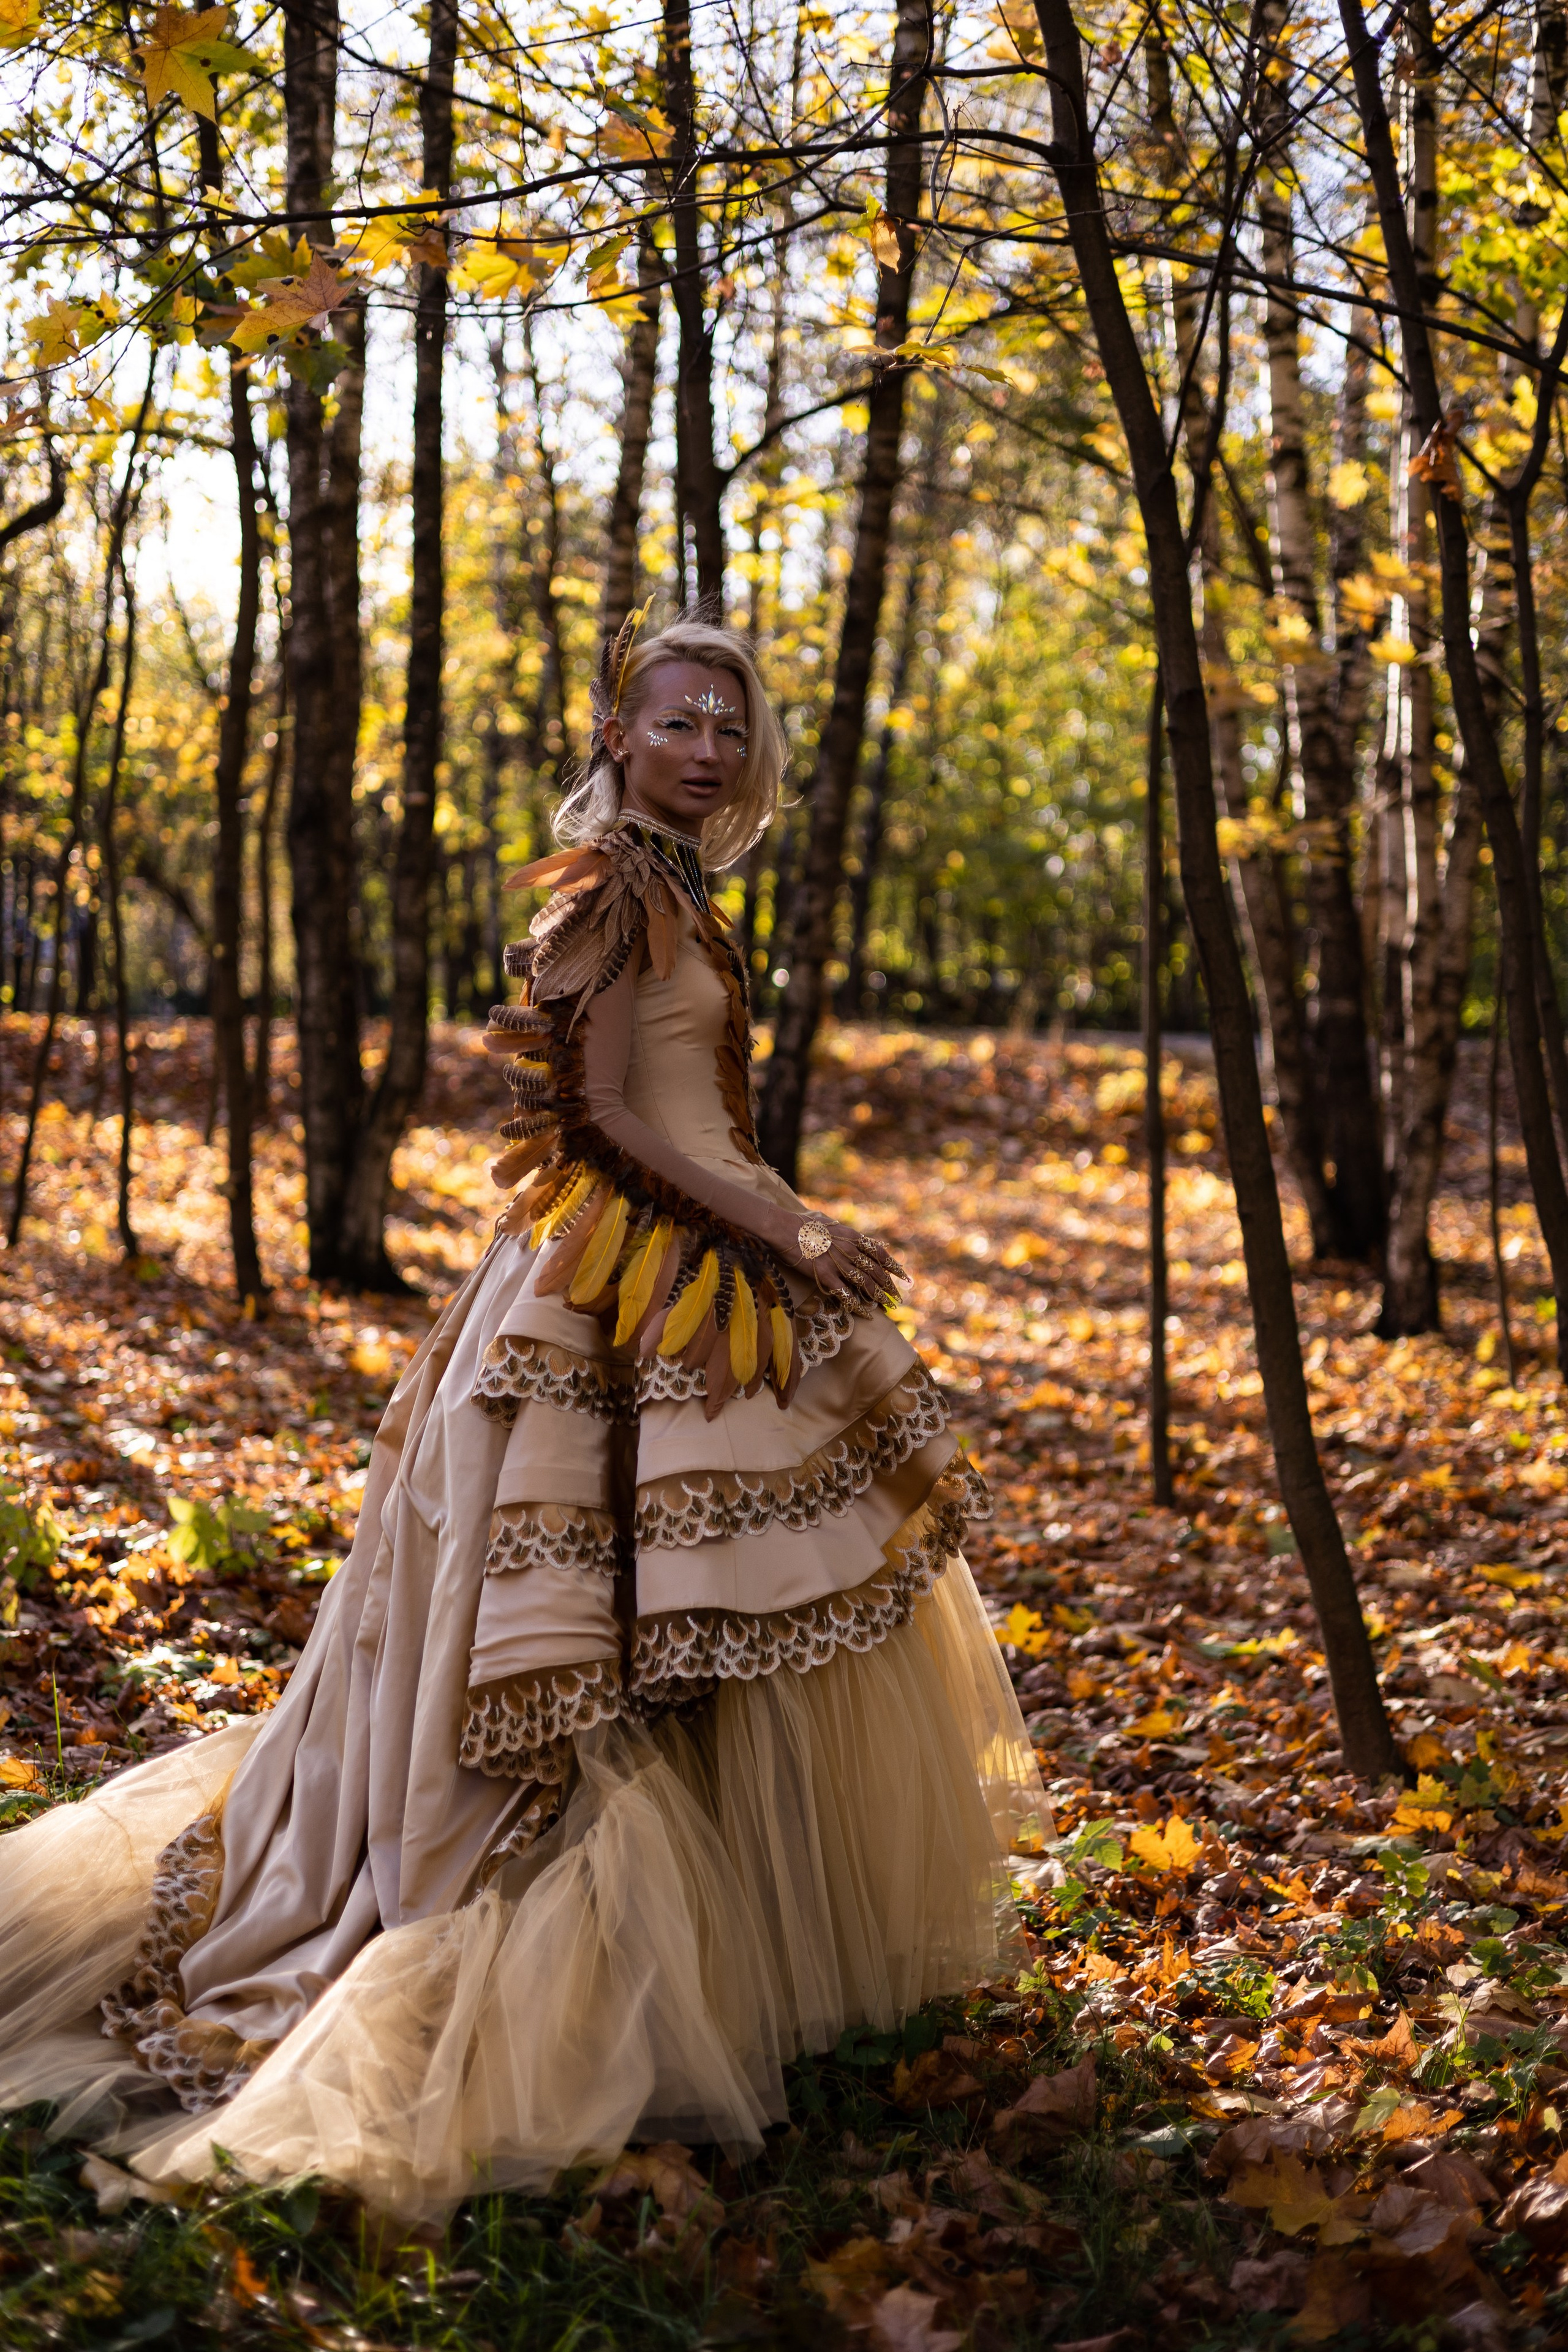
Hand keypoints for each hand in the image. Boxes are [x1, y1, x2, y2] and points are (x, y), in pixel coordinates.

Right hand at [778, 1214, 907, 1302]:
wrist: (784, 1228)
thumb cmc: (804, 1226)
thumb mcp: (832, 1226)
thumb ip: (848, 1236)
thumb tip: (863, 1241)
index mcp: (853, 1237)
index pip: (880, 1253)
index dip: (894, 1266)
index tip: (904, 1276)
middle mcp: (850, 1250)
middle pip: (876, 1271)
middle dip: (890, 1286)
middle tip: (898, 1298)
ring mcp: (839, 1263)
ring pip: (866, 1284)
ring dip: (879, 1297)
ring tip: (889, 1306)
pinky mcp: (825, 1275)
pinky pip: (846, 1294)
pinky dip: (858, 1306)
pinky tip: (867, 1314)